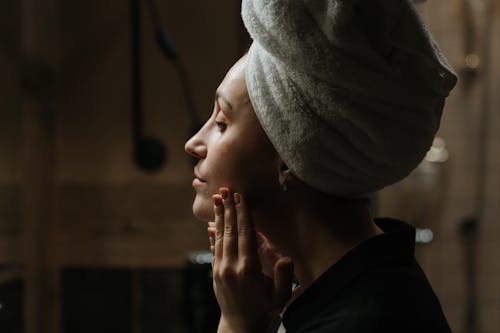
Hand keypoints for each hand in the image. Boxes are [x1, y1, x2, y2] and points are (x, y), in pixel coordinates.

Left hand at [207, 188, 293, 332]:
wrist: (240, 325)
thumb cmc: (264, 309)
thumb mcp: (280, 296)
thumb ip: (282, 276)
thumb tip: (285, 257)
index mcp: (248, 269)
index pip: (245, 235)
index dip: (243, 214)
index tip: (240, 197)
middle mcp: (231, 267)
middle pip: (230, 231)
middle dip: (228, 208)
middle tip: (226, 189)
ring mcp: (220, 269)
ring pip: (219, 237)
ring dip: (219, 216)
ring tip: (218, 199)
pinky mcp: (215, 272)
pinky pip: (214, 247)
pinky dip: (213, 233)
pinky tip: (212, 222)